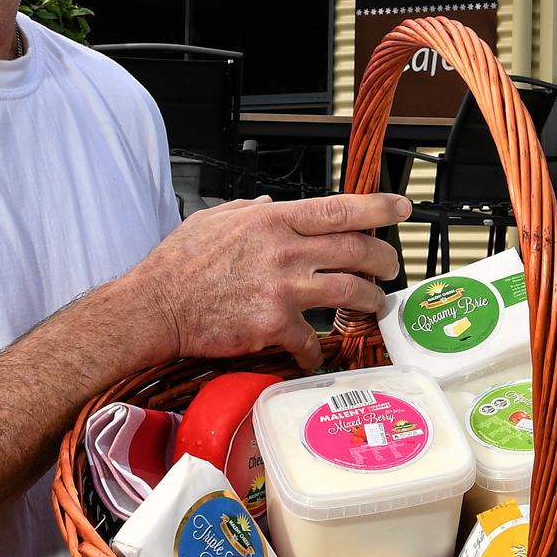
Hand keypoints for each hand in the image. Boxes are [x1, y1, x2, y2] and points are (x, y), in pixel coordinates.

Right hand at [116, 192, 408, 368]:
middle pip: (356, 250)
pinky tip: (316, 355)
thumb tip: (274, 201)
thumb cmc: (178, 265)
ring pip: (349, 292)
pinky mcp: (274, 325)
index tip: (402, 209)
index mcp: (272, 219)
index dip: (378, 208)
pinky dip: (318, 351)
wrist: (154, 307)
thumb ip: (251, 208)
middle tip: (390, 268)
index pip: (339, 208)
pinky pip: (312, 340)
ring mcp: (282, 288)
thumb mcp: (215, 218)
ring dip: (370, 301)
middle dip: (383, 260)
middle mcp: (284, 250)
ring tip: (374, 306)